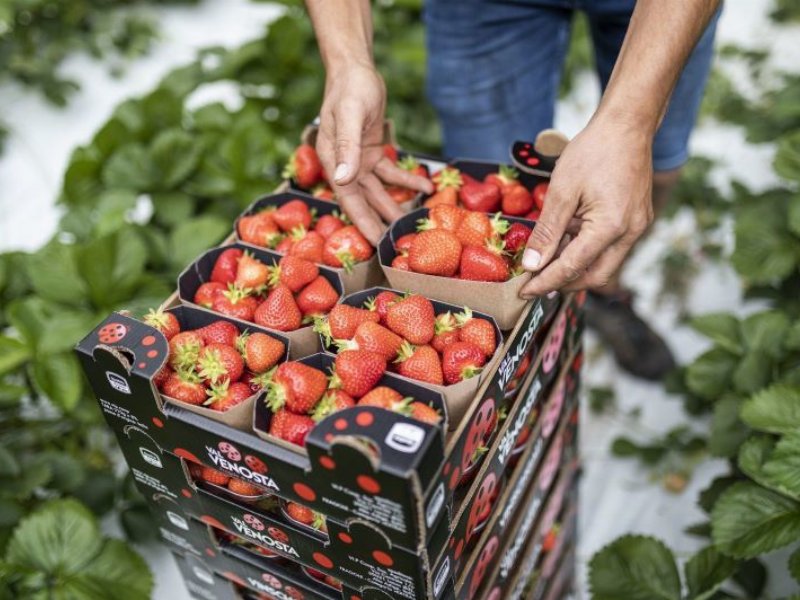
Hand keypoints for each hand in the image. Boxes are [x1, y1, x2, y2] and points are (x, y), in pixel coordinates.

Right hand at [316, 62, 433, 244]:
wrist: (355, 68)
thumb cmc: (350, 89)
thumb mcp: (350, 115)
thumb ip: (347, 147)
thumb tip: (341, 180)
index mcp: (332, 159)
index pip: (347, 198)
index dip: (361, 221)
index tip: (374, 242)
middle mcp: (343, 164)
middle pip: (362, 200)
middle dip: (377, 221)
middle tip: (394, 243)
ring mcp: (357, 159)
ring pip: (377, 190)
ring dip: (393, 204)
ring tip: (411, 222)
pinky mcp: (372, 151)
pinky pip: (390, 171)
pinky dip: (406, 180)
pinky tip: (425, 187)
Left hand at [518, 117, 654, 297]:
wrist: (627, 125)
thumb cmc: (593, 151)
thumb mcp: (562, 191)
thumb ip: (547, 232)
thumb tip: (532, 265)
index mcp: (612, 227)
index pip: (572, 267)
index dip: (545, 282)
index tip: (524, 292)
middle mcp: (630, 233)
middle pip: (595, 276)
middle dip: (564, 283)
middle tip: (534, 283)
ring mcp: (636, 227)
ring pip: (603, 264)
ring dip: (574, 266)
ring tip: (545, 261)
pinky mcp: (635, 220)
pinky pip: (609, 247)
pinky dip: (585, 250)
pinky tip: (564, 242)